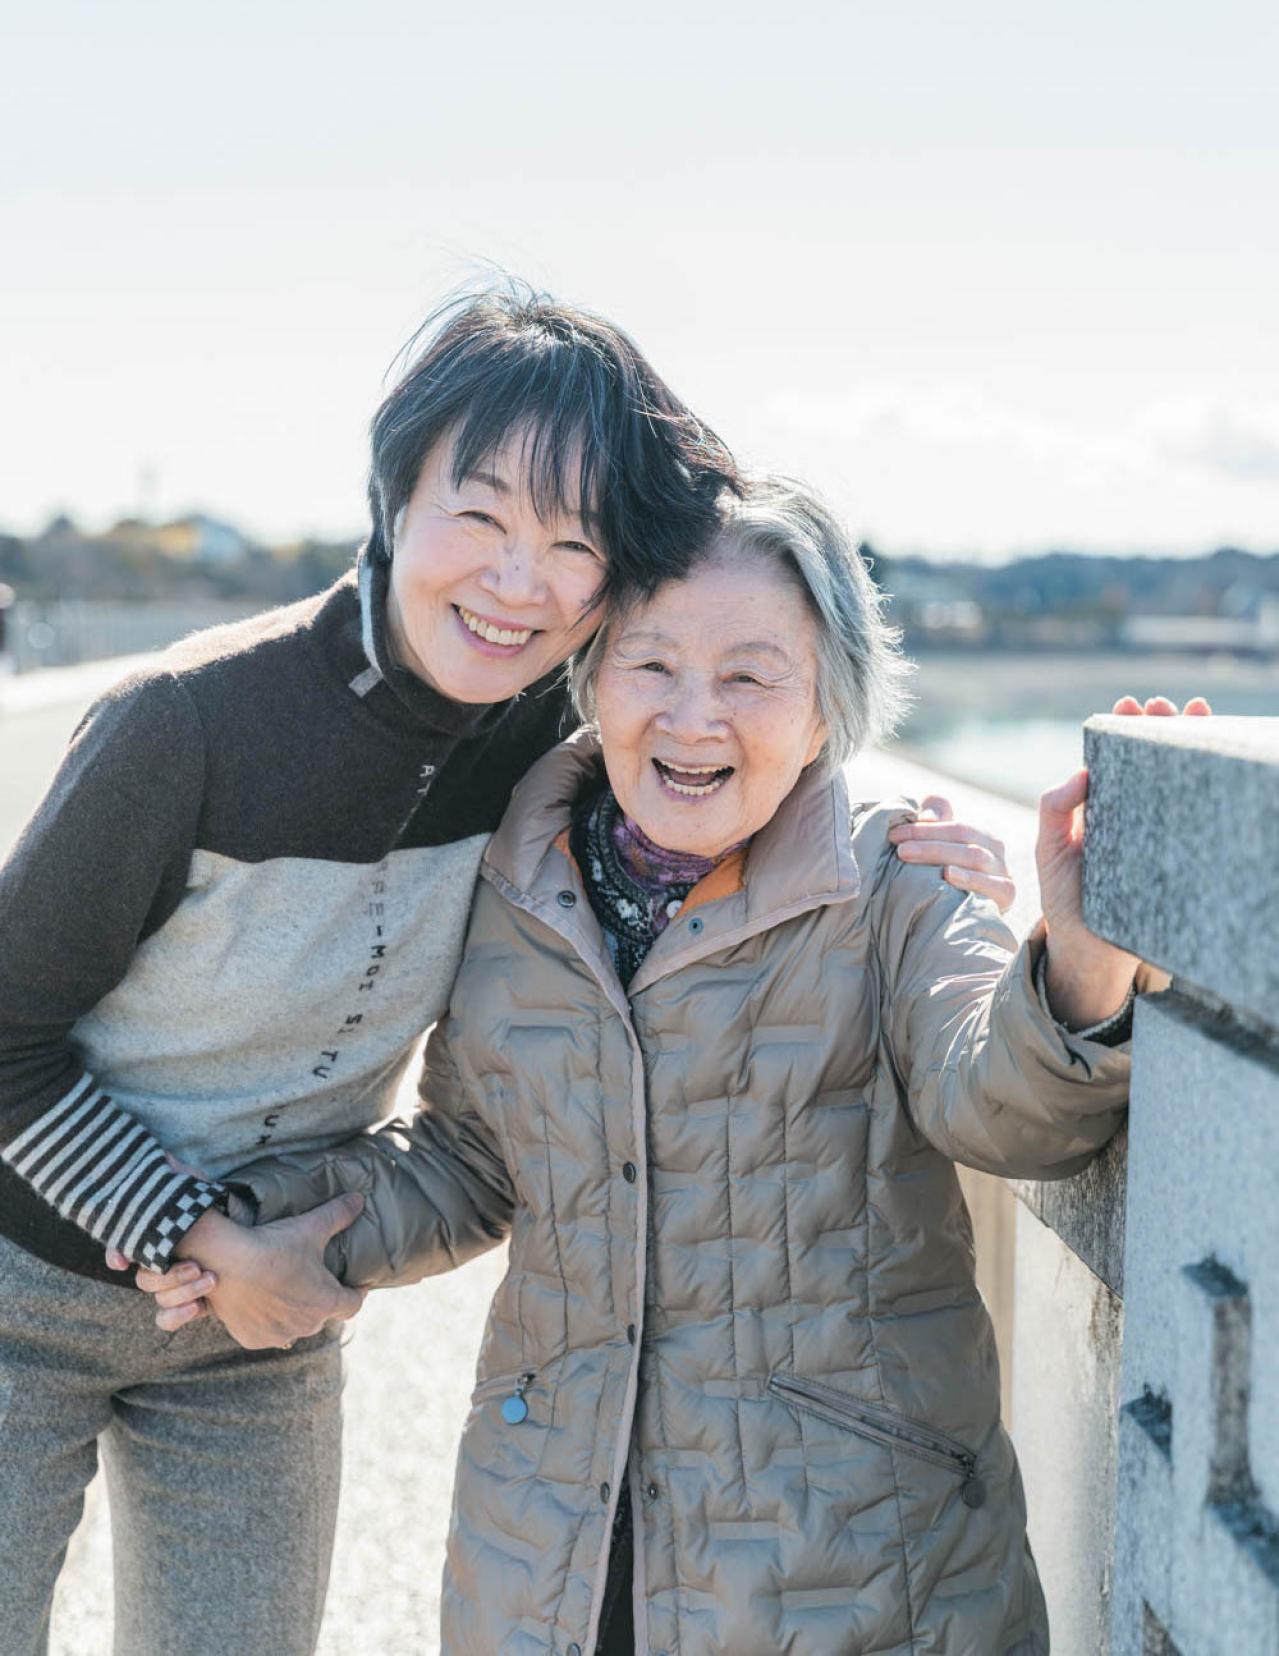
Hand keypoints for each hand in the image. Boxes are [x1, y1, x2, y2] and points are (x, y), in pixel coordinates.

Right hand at [103, 1155, 238, 1316]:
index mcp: (163, 1234)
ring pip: (157, 1298)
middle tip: (197, 1266)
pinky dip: (177, 1316)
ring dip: (180, 1292)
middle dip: (167, 1274)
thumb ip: (187, 1183)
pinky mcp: (189, 1306)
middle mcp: (165, 1261)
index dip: (119, 1251)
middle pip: (144, 1276)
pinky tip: (198, 1308)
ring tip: (211, 1280)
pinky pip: (167, 1320)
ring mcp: (175, 1286)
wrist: (263, 1247)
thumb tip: (166, 1159)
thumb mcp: (210, 1198)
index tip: (121, 1260)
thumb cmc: (231, 1217)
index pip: (129, 1243)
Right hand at [138, 1195, 367, 1347]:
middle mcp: (306, 1326)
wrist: (227, 1262)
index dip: (356, 1294)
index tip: (356, 1286)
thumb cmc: (274, 1246)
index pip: (353, 1305)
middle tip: (310, 1282)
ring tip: (285, 1294)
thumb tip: (359, 1199)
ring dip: (293, 1314)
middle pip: (321, 1315)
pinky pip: (266, 1333)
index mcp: (326, 1302)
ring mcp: (278, 1335)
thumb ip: (339, 1214)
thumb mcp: (311, 1227)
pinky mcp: (252, 1339)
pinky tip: (262, 1306)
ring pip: (293, 1327)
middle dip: (319, 1301)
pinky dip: (267, 1322)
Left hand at [887, 794, 1014, 912]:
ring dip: (941, 855)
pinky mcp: (1006, 895)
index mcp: (981, 836)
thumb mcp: (932, 847)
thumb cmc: (938, 878)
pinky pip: (994, 884)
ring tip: (910, 858)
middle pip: (964, 838)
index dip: (924, 828)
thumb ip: (932, 816)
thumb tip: (928, 816)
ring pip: (976, 856)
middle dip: (928, 842)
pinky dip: (971, 878)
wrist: (956, 925)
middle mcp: (995, 852)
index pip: (954, 826)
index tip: (893, 835)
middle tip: (900, 849)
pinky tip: (949, 875)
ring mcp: (1003, 872)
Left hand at [1035, 692, 1211, 1024]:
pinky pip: (1193, 822)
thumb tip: (1079, 772)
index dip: (1123, 729)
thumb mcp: (1049, 850)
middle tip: (1167, 706)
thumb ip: (1053, 810)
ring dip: (1187, 750)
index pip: (1115, 758)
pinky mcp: (1175, 858)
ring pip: (1176, 784)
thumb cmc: (1066, 899)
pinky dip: (1206, 797)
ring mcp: (1155, 834)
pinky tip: (1214, 772)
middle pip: (1149, 762)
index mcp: (1100, 806)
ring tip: (1196, 717)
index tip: (1128, 705)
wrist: (1089, 951)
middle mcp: (1130, 814)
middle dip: (1161, 730)